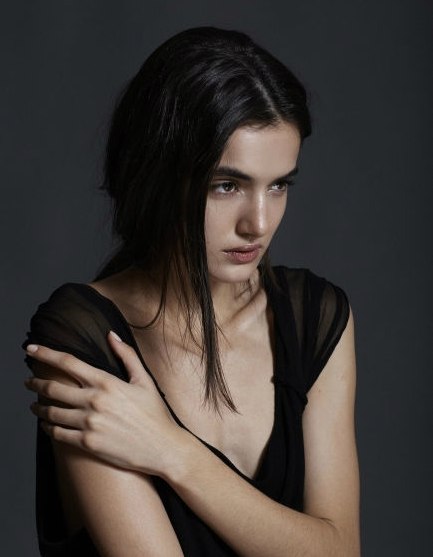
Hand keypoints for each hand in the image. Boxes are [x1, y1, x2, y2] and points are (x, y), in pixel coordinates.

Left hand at [24, 330, 186, 476]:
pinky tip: (47, 426)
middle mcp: (94, 401)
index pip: (68, 362)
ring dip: (38, 408)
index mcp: (106, 382)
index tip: (31, 349)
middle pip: (53, 388)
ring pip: (52, 413)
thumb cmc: (155, 414)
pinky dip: (48, 428)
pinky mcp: (87, 443)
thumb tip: (111, 334)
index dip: (46, 353)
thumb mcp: (144, 380)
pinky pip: (58, 434)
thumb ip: (126, 355)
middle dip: (35, 384)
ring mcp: (89, 423)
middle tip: (28, 382)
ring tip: (35, 406)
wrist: (163, 447)